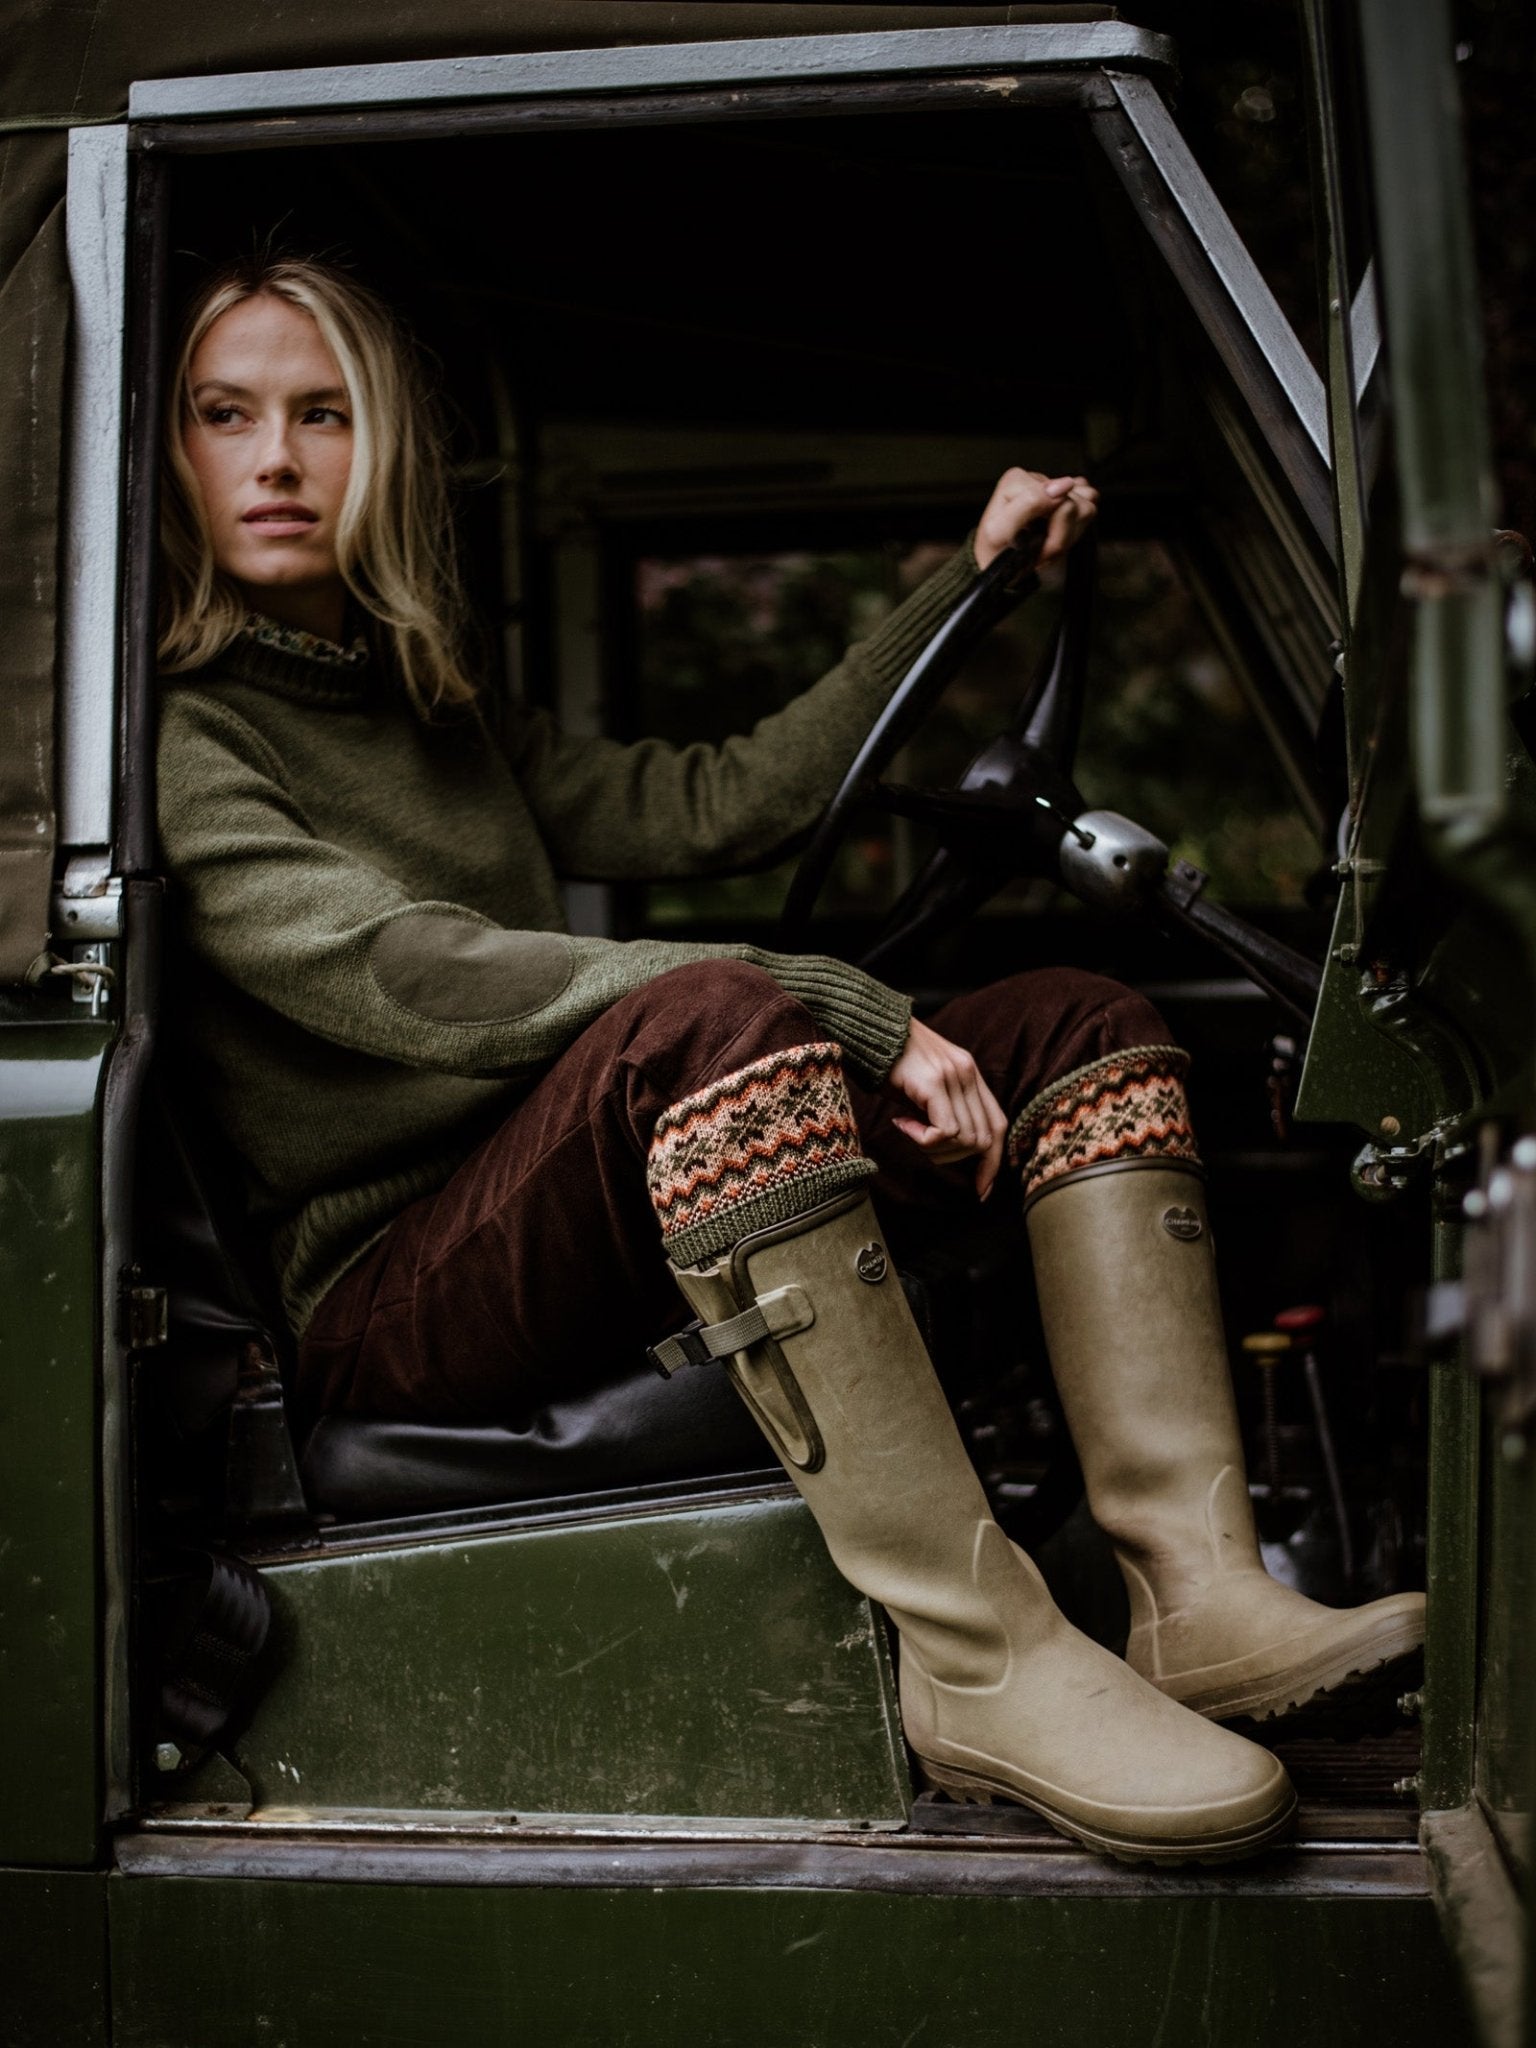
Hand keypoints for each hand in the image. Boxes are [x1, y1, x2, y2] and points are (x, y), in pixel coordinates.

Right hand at [884, 1016, 1007, 1200]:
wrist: (867, 1026)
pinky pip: (945, 1130)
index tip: (981, 1188)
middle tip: (922, 1145)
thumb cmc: (888, 1061)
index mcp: (970, 1074)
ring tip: (908, 1129)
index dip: (992, 1162)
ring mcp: (954, 1076)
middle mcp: (968, 1073)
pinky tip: (902, 1123)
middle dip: (954, 1158)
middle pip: (984, 1139)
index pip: (998, 1126)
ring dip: (935, 1148)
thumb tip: (951, 1146)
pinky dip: (923, 1138)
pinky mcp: (935, 1082)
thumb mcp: (924, 1085)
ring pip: (965, 1139)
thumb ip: (943, 1107)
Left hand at [974, 467, 1098, 571]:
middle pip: (1076, 505)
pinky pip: (1090, 507)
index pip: (1061, 501)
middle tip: (1039, 550)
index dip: (1054, 534)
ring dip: (1067, 536)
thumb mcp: (1001, 530)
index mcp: (1017, 480)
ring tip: (1045, 544)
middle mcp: (1037, 480)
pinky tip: (1055, 534)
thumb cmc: (995, 551)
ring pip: (1086, 508)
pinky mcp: (1068, 498)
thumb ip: (1030, 503)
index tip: (1036, 549)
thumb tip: (1065, 484)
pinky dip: (1076, 529)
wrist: (997, 567)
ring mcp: (1055, 488)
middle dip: (1060, 537)